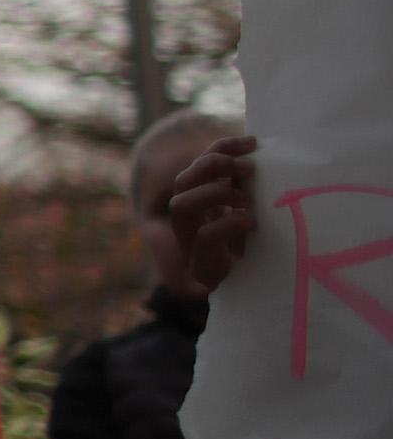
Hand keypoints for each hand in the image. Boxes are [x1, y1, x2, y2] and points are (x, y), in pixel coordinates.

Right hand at [169, 135, 258, 295]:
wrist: (257, 297)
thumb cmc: (258, 255)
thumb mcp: (252, 215)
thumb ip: (246, 192)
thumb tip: (259, 158)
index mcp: (200, 205)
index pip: (199, 166)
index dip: (220, 148)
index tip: (252, 141)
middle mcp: (188, 223)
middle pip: (182, 182)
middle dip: (212, 167)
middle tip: (248, 168)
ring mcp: (190, 245)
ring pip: (180, 206)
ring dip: (213, 194)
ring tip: (245, 199)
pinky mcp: (201, 266)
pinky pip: (204, 237)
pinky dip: (229, 223)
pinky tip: (251, 224)